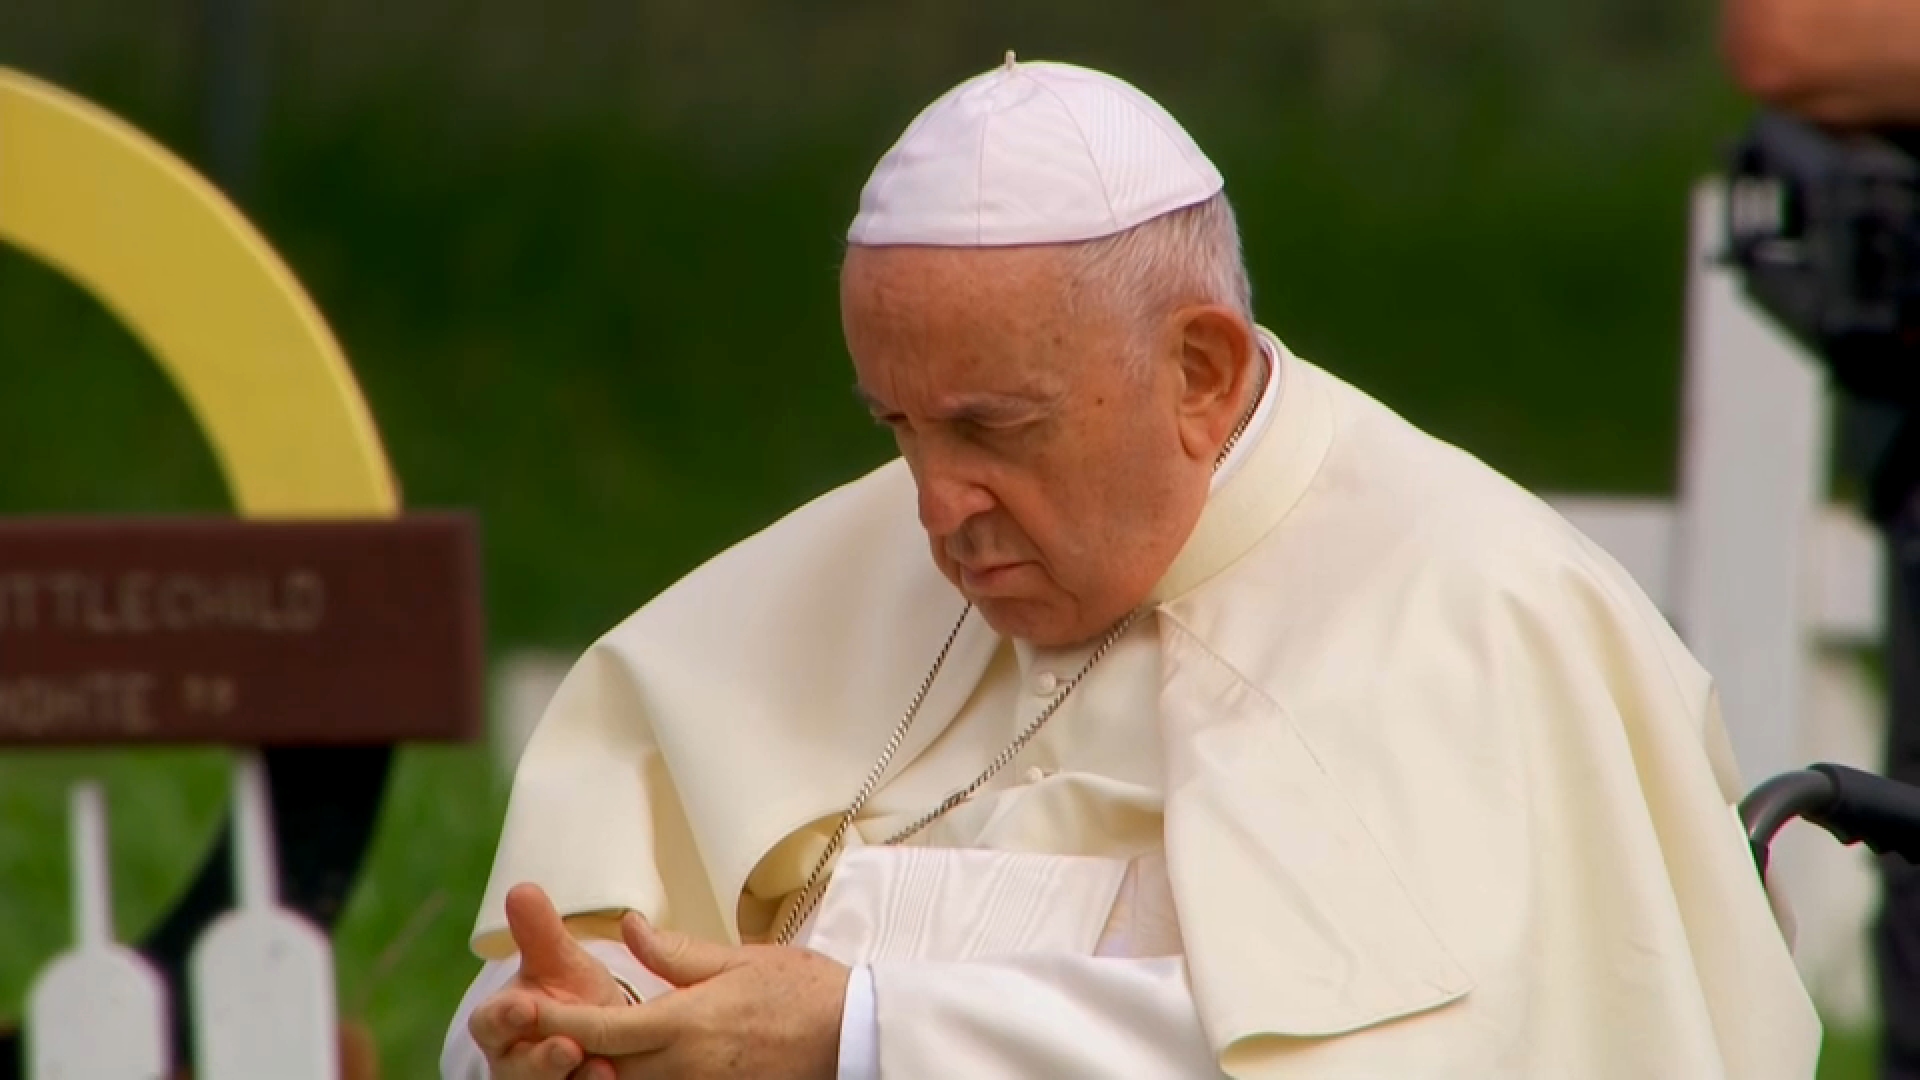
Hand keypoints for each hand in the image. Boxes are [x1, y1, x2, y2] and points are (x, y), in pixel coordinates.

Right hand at [468, 883, 633, 1078]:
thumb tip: (521, 889)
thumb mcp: (557, 962)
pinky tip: (614, 1077)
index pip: (489, 1024)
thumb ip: (539, 931)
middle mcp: (515, 1062)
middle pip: (518, 1069)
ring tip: (601, 1069)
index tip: (524, 1007)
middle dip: (540, 1061)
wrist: (600, 1034)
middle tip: (567, 1048)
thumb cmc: (568, 994)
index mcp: (502, 1024)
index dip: (504, 1018)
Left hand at [530, 911, 849, 1079]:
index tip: (521, 1013)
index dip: (554, 1024)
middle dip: (571, 1060)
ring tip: (586, 1055)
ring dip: (608, 1073)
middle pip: (604, 1072)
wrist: (853, 1034)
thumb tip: (628, 928)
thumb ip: (675, 952)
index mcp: (684, 1023)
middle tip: (542, 1039)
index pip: (600, 1029)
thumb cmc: (802, 991)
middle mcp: (684, 1066)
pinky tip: (634, 1067)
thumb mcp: (738, 959)